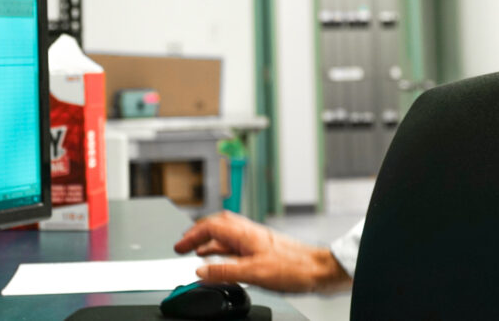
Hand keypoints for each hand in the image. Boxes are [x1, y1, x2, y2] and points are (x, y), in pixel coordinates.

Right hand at [173, 211, 351, 293]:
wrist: (319, 270)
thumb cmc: (294, 268)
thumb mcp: (254, 273)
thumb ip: (225, 271)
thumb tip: (201, 271)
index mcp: (244, 233)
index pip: (210, 226)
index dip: (192, 235)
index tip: (179, 246)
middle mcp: (249, 232)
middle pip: (217, 225)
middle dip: (198, 233)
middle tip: (184, 245)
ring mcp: (257, 240)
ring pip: (227, 235)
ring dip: (210, 242)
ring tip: (198, 253)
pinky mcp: (263, 249)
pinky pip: (236, 245)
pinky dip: (223, 251)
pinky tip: (225, 262)